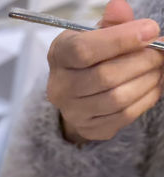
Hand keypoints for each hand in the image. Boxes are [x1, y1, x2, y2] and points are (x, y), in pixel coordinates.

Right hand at [46, 0, 163, 142]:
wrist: (79, 93)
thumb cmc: (92, 57)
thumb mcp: (97, 33)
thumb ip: (112, 22)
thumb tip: (120, 7)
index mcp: (59, 56)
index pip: (85, 51)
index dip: (120, 40)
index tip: (150, 30)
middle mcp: (60, 88)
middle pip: (105, 77)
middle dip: (141, 61)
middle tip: (160, 51)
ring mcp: (74, 112)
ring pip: (117, 99)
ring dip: (147, 80)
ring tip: (158, 67)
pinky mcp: (90, 128)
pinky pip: (124, 116)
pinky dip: (146, 98)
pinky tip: (152, 84)